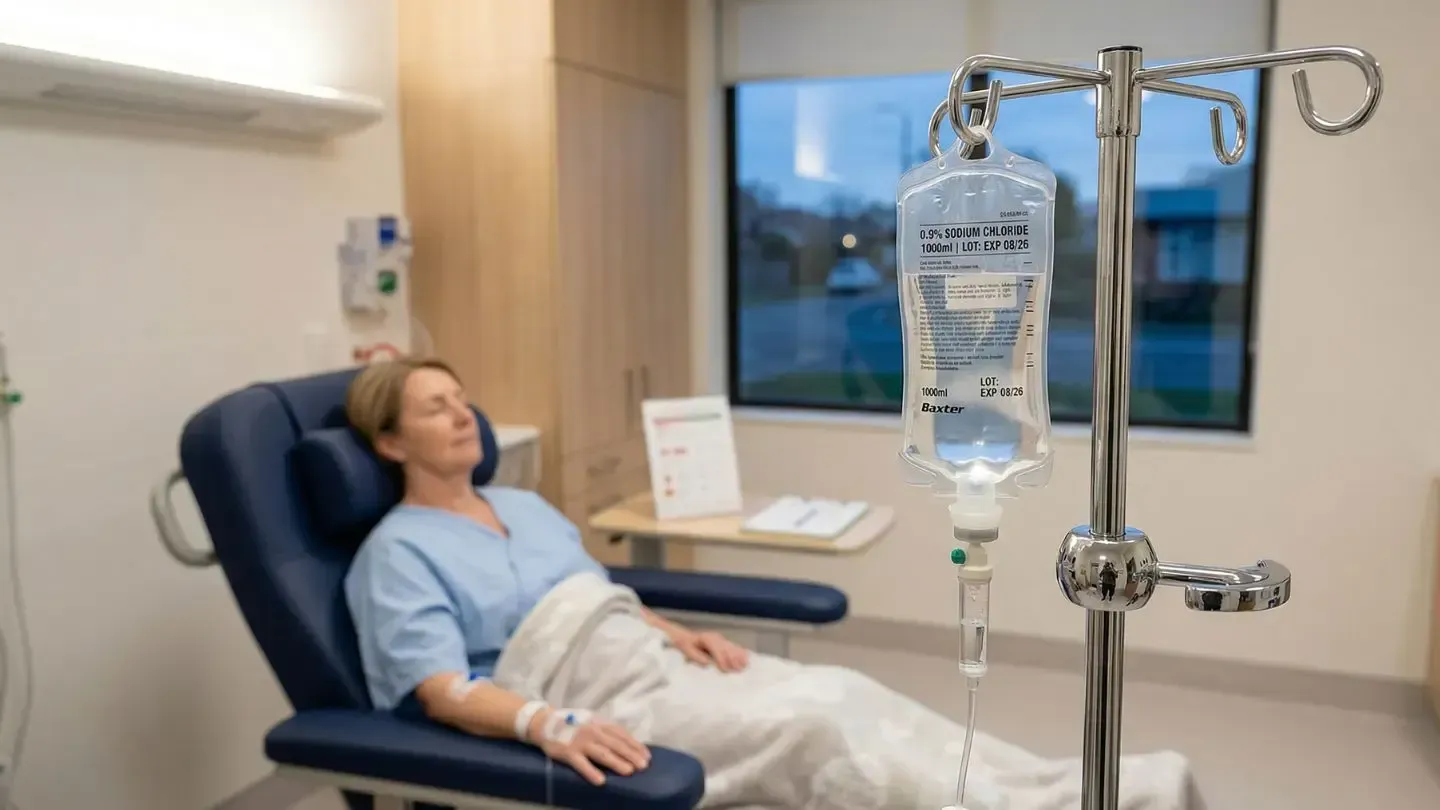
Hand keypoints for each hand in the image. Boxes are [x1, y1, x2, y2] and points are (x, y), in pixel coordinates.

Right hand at [533, 711, 650, 785]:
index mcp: (600, 723)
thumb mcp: (592, 721)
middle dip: (631, 755)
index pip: (622, 734)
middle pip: (616, 744)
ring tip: (628, 771)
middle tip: (643, 766)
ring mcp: (580, 742)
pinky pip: (581, 764)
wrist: (545, 722)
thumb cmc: (573, 724)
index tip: (647, 756)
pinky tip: (600, 780)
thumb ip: (607, 730)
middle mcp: (593, 731)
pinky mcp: (568, 753)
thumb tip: (626, 742)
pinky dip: (591, 772)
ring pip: (602, 753)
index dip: (635, 745)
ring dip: (616, 762)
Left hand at [673, 629, 749, 672]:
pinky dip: (741, 653)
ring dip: (739, 657)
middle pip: (727, 648)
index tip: (725, 669)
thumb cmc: (686, 645)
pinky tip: (747, 659)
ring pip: (732, 647)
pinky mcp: (725, 643)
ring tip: (745, 666)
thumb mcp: (687, 650)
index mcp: (707, 638)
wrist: (686, 638)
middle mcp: (716, 637)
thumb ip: (696, 656)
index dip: (722, 659)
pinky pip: (735, 647)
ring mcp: (722, 640)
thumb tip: (707, 663)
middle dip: (733, 659)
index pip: (716, 648)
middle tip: (738, 670)